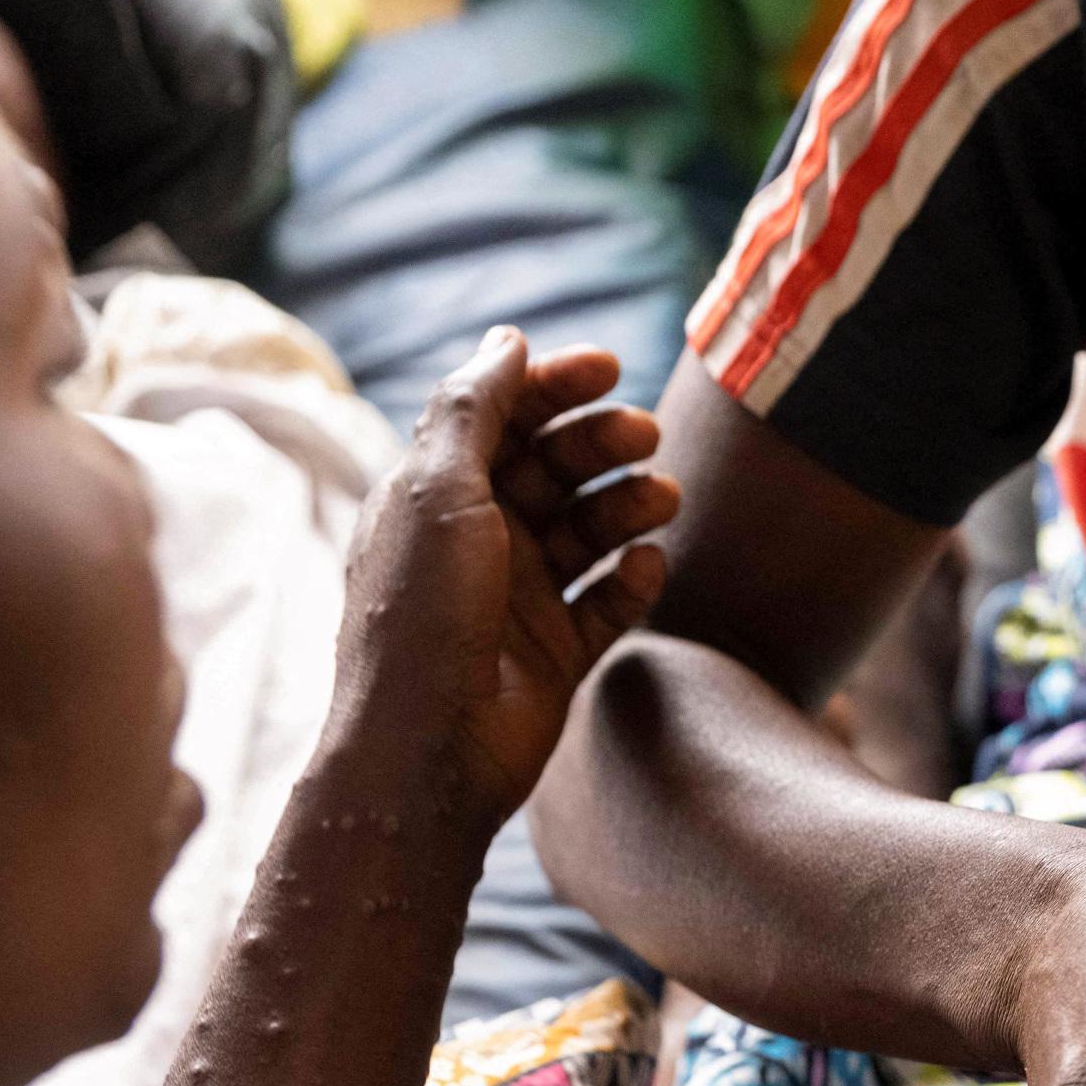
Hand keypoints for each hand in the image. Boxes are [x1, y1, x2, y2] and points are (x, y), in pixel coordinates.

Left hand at [329, 327, 677, 829]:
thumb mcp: (438, 489)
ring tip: (665, 501)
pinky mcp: (559, 652)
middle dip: (600, 444)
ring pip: (590, 530)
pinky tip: (646, 567)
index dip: (552, 387)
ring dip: (627, 506)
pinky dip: (632, 579)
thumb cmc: (421, 613)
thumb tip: (508, 338)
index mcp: (435, 495)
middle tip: (647, 437)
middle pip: (552, 468)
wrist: (429, 748)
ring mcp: (520, 598)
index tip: (608, 369)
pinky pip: (609, 602)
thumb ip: (475, 408)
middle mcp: (477, 540)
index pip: (500, 419)